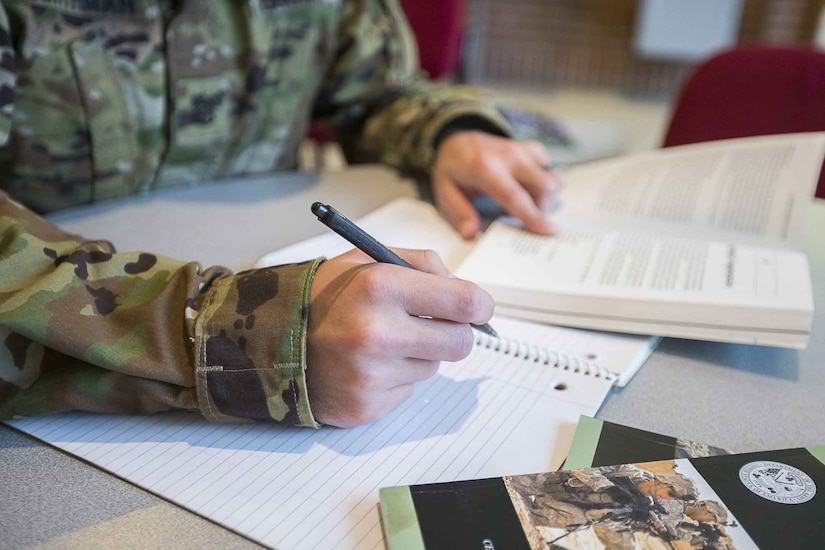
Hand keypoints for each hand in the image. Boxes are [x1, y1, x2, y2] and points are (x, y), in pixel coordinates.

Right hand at [306, 247, 494, 426]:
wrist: (272, 339)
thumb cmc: (326, 296)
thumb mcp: (368, 260)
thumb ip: (422, 265)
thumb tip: (469, 296)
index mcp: (381, 286)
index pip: (464, 303)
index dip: (480, 306)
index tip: (478, 308)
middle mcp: (377, 333)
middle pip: (460, 344)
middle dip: (454, 333)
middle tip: (433, 325)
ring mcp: (371, 375)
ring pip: (434, 368)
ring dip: (420, 354)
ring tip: (383, 342)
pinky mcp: (367, 406)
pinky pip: (409, 390)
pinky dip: (398, 377)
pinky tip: (369, 364)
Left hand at [431, 131, 562, 238]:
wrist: (458, 139)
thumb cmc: (453, 168)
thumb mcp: (445, 191)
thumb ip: (459, 213)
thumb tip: (470, 234)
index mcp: (485, 169)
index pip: (515, 196)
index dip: (533, 215)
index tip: (548, 231)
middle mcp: (509, 157)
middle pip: (544, 186)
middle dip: (544, 209)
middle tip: (529, 221)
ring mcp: (523, 150)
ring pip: (553, 177)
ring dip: (547, 197)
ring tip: (528, 205)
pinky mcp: (531, 149)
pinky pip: (550, 168)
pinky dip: (545, 182)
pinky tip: (529, 189)